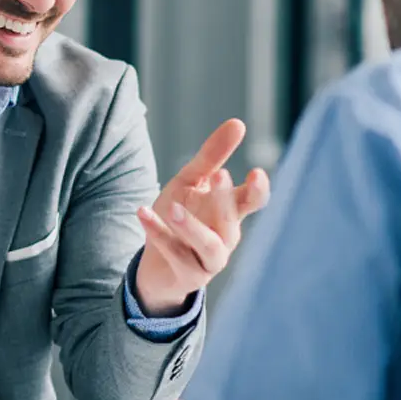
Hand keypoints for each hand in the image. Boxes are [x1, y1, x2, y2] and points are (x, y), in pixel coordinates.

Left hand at [134, 119, 271, 314]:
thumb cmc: (179, 216)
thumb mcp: (191, 181)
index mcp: (230, 212)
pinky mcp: (190, 276)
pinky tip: (142, 212)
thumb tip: (238, 123)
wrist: (156, 263)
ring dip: (192, 226)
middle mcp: (226, 236)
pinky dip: (159, 234)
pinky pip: (176, 255)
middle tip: (220, 175)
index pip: (253, 201)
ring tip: (173, 208)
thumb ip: (212, 156)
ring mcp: (210, 260)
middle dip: (225, 198)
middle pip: (231, 219)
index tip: (256, 172)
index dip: (258, 189)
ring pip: (210, 245)